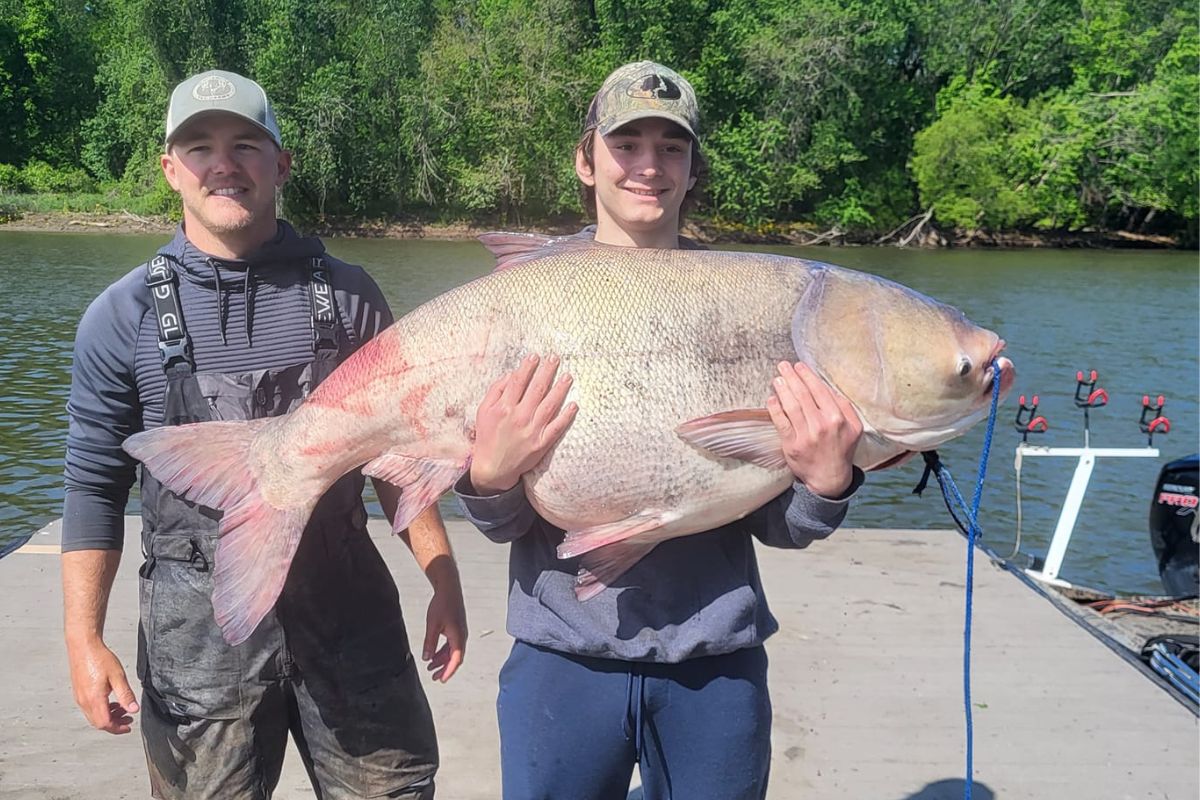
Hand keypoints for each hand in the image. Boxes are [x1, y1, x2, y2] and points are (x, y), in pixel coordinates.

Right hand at [67, 637, 138, 733]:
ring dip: (108, 717)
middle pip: (98, 723)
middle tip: (128, 718)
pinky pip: (89, 709)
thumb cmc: (99, 658)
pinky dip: (101, 710)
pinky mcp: (78, 693)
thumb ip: (126, 695)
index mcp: (94, 699)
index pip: (105, 723)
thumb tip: (133, 709)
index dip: (117, 728)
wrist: (83, 646)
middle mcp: (84, 701)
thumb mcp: (118, 676)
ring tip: (121, 709)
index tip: (128, 726)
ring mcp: (79, 697)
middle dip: (114, 724)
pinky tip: (109, 701)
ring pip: (93, 717)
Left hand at [422, 583, 466, 682]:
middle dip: (445, 668)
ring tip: (430, 666)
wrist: (448, 589)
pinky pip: (451, 645)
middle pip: (455, 658)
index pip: (455, 659)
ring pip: (453, 652)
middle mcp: (462, 636)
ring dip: (442, 660)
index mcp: (458, 637)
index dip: (448, 671)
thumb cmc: (442, 605)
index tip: (441, 680)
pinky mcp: (456, 628)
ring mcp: (460, 632)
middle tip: (434, 677)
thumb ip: (430, 643)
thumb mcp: (433, 625)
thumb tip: (426, 658)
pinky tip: (433, 654)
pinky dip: (443, 651)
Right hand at [469, 354, 577, 493]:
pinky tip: (574, 405)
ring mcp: (532, 430)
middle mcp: (519, 417)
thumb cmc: (488, 436)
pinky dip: (566, 416)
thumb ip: (496, 391)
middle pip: (537, 389)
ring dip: (560, 389)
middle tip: (555, 358)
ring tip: (568, 376)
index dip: (527, 367)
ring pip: (550, 405)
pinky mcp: (542, 443)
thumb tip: (511, 375)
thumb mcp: (483, 411)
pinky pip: (557, 427)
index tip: (535, 356)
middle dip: (547, 371)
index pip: (518, 381)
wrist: (493, 468)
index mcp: (504, 407)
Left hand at [766, 362, 863, 497]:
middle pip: (803, 395)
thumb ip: (844, 406)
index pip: (819, 390)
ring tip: (777, 378)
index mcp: (837, 418)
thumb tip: (827, 387)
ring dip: (782, 389)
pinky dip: (775, 409)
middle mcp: (821, 425)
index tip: (798, 366)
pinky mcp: (791, 446)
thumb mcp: (854, 427)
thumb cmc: (841, 448)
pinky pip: (781, 423)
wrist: (830, 477)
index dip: (807, 376)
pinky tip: (771, 398)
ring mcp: (805, 436)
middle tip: (783, 365)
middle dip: (791, 377)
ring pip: (791, 406)